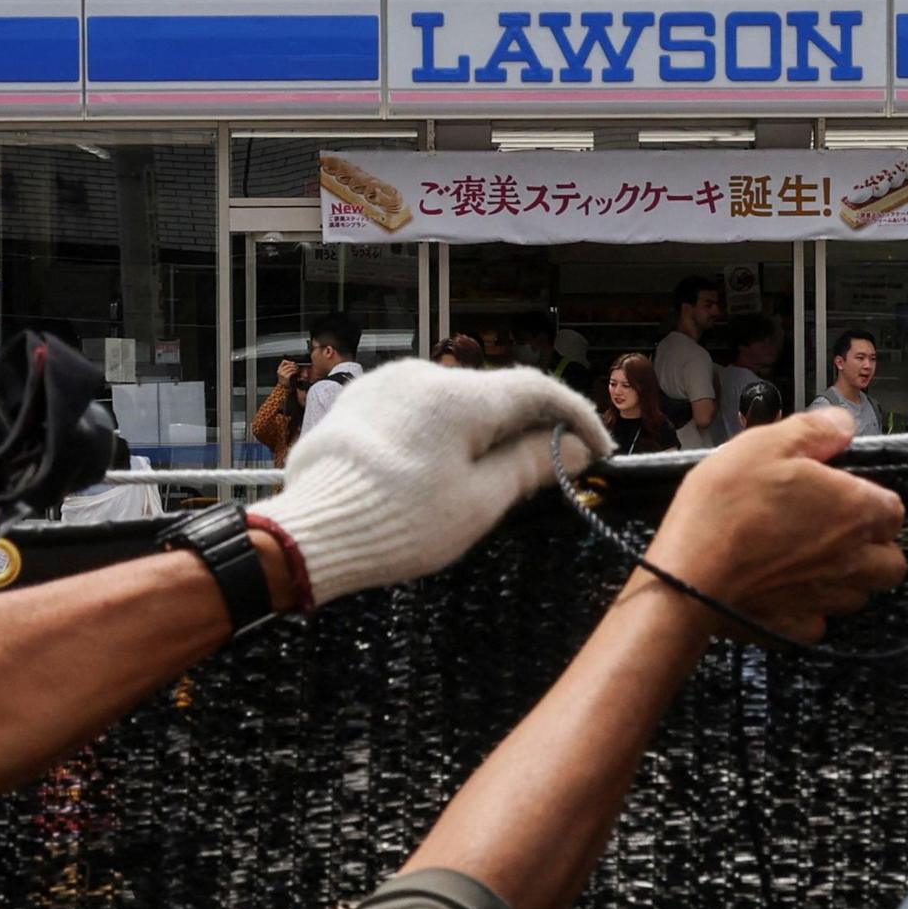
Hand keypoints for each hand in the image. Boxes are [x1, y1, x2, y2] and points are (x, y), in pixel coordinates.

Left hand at [247, 363, 613, 606]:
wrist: (310, 534)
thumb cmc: (400, 522)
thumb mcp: (479, 502)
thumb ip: (530, 465)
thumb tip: (574, 447)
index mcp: (459, 395)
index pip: (538, 389)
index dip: (576, 418)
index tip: (598, 449)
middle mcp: (422, 374)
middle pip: (495, 393)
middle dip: (529, 427)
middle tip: (553, 467)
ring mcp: (386, 384)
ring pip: (455, 400)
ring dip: (485, 430)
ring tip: (495, 475)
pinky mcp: (359, 402)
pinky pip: (418, 409)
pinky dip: (445, 431)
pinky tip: (443, 467)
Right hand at [275, 357, 299, 384]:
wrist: (283, 386)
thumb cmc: (284, 379)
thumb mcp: (283, 372)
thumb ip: (286, 368)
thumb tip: (292, 362)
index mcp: (279, 369)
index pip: (283, 362)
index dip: (289, 361)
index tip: (292, 363)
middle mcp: (280, 371)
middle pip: (288, 365)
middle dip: (293, 365)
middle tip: (296, 366)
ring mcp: (283, 374)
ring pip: (290, 368)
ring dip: (295, 368)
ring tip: (297, 369)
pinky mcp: (286, 377)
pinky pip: (291, 372)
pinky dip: (295, 371)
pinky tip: (296, 372)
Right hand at [640, 410, 906, 641]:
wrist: (686, 574)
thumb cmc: (725, 509)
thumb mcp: (766, 443)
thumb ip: (815, 430)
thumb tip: (841, 425)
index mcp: (854, 511)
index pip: (895, 509)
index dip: (873, 496)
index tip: (846, 489)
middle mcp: (850, 560)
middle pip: (891, 561)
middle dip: (876, 546)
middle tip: (841, 527)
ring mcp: (824, 598)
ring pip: (860, 594)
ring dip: (847, 577)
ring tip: (812, 556)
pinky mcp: (794, 627)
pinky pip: (818, 622)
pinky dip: (810, 608)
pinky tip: (785, 587)